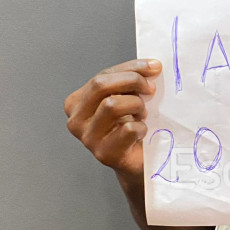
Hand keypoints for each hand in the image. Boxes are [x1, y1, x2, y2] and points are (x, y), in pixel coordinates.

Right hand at [63, 58, 161, 176]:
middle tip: (151, 89)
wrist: (135, 163)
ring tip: (143, 114)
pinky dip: (141, 127)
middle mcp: (76, 120)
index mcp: (76, 103)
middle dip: (132, 81)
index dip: (130, 68)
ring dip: (136, 105)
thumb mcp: (124, 99)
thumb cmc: (130, 129)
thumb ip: (129, 81)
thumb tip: (152, 66)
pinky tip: (141, 132)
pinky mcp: (104, 154)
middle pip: (101, 85)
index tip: (153, 66)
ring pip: (112, 105)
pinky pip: (127, 128)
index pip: (102, 76)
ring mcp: (88, 138)